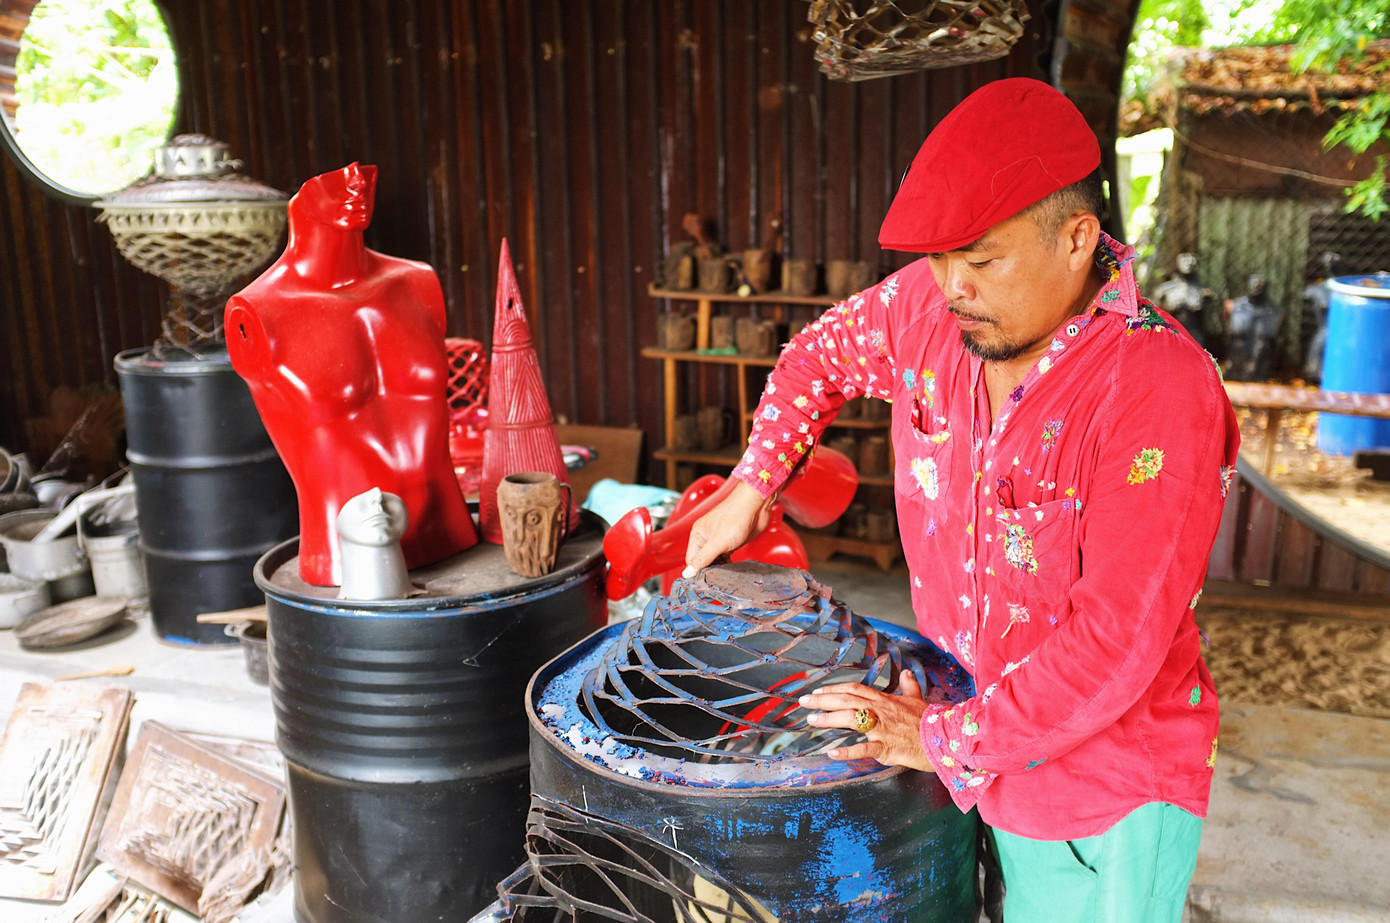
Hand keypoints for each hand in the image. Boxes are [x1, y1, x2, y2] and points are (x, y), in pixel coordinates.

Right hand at [681, 479, 774, 576]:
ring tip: (727, 572)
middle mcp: (706, 536)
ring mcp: (719, 538)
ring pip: (714, 558)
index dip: (698, 570)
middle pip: (702, 560)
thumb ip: (702, 558)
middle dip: (710, 569)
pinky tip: (732, 566)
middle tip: (719, 577)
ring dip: (720, 566)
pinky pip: (724, 555)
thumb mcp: (717, 542)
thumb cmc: (736, 517)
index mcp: (697, 534)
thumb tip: (687, 573)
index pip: (691, 560)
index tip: (707, 579)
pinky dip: (727, 562)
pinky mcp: (731, 540)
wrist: (755, 505)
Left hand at [800, 671, 934, 771]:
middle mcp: (881, 711)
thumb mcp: (918, 699)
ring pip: (851, 719)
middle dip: (823, 700)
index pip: (854, 689)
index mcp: (885, 700)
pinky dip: (847, 752)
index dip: (834, 689)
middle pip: (846, 700)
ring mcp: (883, 729)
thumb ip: (909, 686)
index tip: (818, 691)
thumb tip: (906, 673)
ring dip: (829, 719)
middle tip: (804, 702)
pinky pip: (864, 749)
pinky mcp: (887, 747)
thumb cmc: (931, 721)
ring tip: (811, 720)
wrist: (946, 738)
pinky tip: (832, 752)